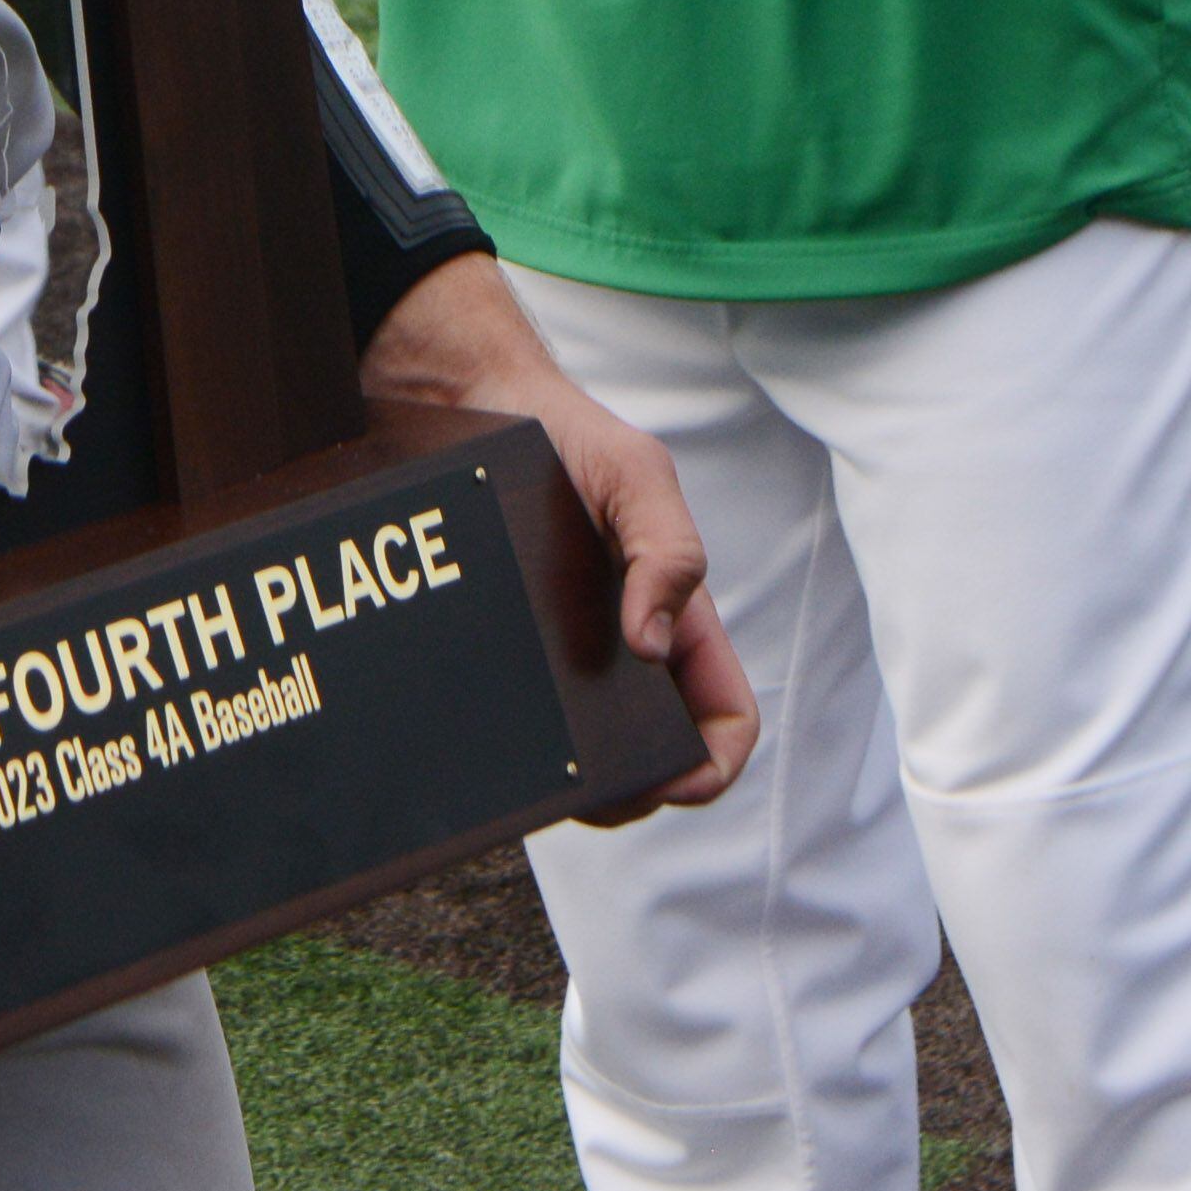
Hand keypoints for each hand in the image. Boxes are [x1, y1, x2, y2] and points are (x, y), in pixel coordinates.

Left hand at [360, 255, 754, 814]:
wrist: (469, 402)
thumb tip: (653, 643)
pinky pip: (514, 717)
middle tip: (587, 789)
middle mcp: (622, 648)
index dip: (713, 762)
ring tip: (535, 773)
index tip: (673, 780)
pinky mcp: (503, 650)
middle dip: (633, 787)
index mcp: (674, 618)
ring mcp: (562, 655)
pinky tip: (484, 739)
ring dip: (571, 777)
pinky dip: (510, 745)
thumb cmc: (564, 434)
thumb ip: (669, 549)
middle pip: (650, 751)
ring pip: (581, 748)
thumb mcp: (635, 474)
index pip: (721, 715)